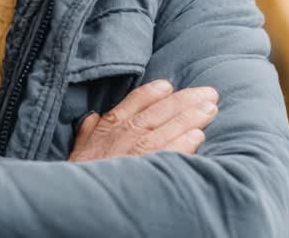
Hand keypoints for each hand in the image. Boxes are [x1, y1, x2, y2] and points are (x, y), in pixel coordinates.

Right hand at [69, 79, 218, 161]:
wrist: (79, 201)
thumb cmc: (81, 176)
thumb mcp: (78, 151)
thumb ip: (88, 133)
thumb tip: (93, 117)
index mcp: (106, 130)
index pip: (132, 104)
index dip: (151, 94)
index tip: (168, 86)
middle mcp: (121, 138)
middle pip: (156, 114)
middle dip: (183, 101)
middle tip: (208, 93)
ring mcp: (134, 155)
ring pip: (165, 130)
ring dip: (189, 118)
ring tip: (210, 109)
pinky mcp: (145, 173)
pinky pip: (167, 154)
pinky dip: (183, 143)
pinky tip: (198, 135)